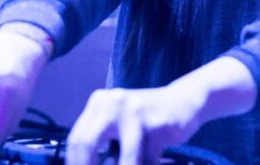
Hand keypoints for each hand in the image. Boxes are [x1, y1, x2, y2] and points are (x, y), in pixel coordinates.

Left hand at [65, 85, 202, 164]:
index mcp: (99, 103)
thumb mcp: (120, 127)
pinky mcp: (159, 125)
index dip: (75, 164)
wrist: (185, 100)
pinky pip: (149, 160)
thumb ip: (104, 145)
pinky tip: (154, 161)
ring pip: (126, 159)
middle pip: (87, 143)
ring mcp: (136, 112)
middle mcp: (113, 103)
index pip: (76, 139)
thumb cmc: (147, 121)